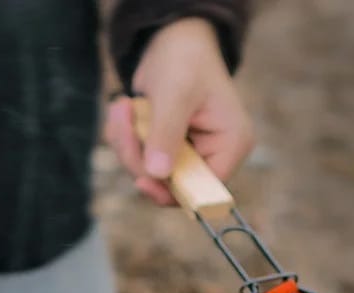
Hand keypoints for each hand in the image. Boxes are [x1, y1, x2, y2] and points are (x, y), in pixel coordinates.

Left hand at [105, 16, 253, 204]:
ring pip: (150, 175)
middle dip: (140, 158)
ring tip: (122, 106)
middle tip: (122, 120)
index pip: (205, 189)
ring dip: (127, 144)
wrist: (174, 39)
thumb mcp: (176, 93)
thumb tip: (157, 174)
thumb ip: (167, 133)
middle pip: (173, 186)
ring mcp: (190, 155)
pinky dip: (125, 139)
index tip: (142, 180)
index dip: (174, 191)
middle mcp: (214, 156)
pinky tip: (124, 110)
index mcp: (231, 145)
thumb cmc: (185, 59)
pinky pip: (140, 161)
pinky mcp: (168, 150)